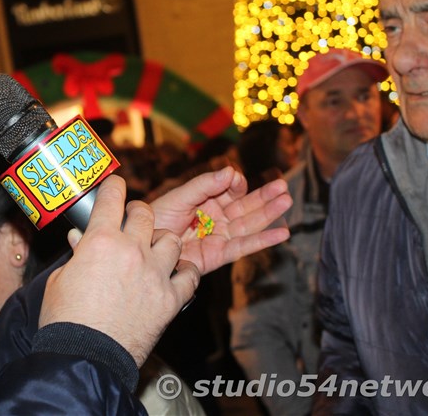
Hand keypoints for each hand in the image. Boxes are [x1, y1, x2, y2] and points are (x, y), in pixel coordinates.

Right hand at [41, 175, 198, 366]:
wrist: (85, 357)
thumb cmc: (66, 321)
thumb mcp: (60, 280)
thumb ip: (76, 256)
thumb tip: (80, 241)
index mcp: (100, 241)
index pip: (111, 198)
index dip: (114, 187)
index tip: (116, 186)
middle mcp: (131, 251)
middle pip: (145, 214)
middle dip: (139, 212)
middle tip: (134, 220)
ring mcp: (155, 274)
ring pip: (172, 241)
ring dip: (164, 241)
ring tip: (156, 250)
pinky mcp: (170, 299)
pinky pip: (189, 275)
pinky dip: (185, 273)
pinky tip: (176, 275)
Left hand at [149, 166, 291, 274]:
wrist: (141, 247)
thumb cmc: (155, 219)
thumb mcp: (179, 196)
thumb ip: (204, 185)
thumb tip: (231, 171)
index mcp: (207, 201)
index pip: (231, 191)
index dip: (237, 185)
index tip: (236, 181)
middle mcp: (216, 219)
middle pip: (246, 207)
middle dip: (265, 197)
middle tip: (284, 187)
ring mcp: (219, 237)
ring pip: (249, 224)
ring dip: (269, 214)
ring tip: (286, 201)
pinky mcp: (218, 256)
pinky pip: (243, 247)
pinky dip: (263, 241)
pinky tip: (281, 233)